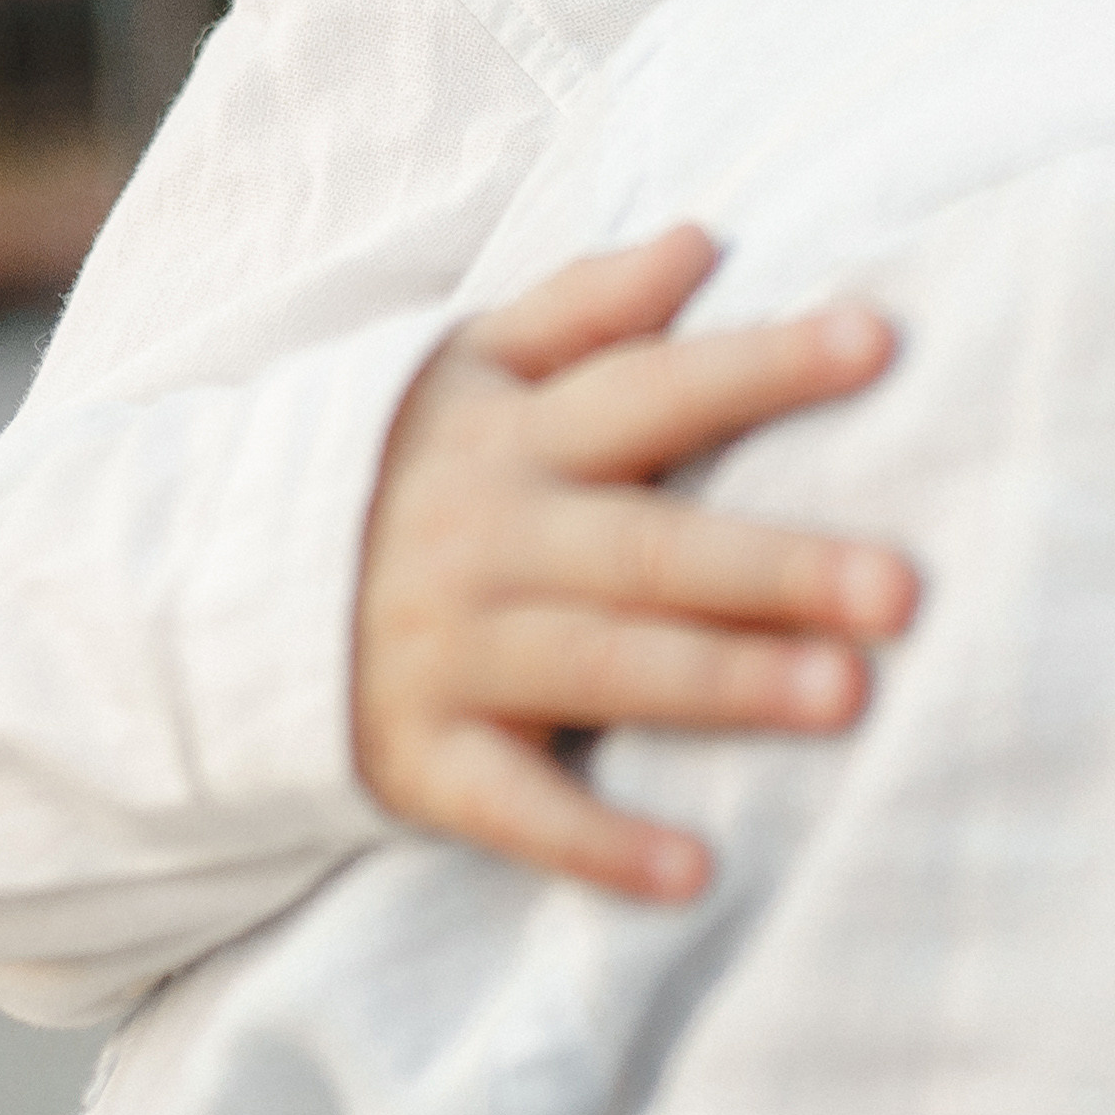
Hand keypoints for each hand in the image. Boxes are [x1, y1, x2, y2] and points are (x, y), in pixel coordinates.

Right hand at [353, 224, 912, 897]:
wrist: (212, 589)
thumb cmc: (395, 468)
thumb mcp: (465, 364)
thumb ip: (586, 306)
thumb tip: (701, 241)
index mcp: (512, 432)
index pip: (654, 389)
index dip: (762, 365)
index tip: (878, 340)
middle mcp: (489, 536)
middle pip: (652, 547)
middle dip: (776, 567)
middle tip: (902, 588)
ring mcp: (453, 652)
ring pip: (604, 667)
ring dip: (723, 684)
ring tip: (845, 696)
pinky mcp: (421, 759)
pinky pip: (514, 807)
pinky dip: (596, 846)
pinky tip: (693, 874)